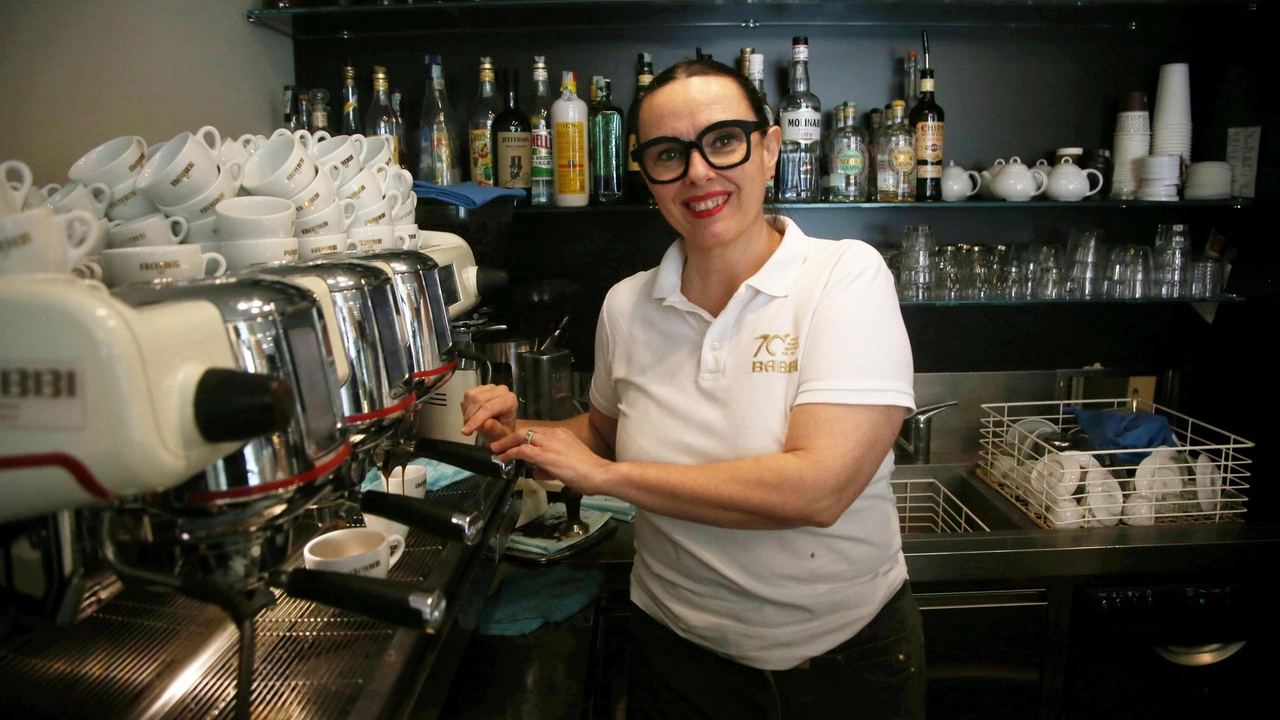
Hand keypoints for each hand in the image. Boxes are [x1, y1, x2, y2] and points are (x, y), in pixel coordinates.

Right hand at [460, 384, 517, 443]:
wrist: (500, 427)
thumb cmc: (502, 432)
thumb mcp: (501, 436)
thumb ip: (495, 430)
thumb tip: (486, 424)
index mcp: (510, 400)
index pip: (489, 408)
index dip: (476, 419)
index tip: (465, 432)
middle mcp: (501, 390)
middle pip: (478, 399)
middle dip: (470, 416)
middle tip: (467, 430)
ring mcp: (490, 387)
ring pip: (471, 396)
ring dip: (466, 412)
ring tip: (469, 424)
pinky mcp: (481, 388)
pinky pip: (468, 395)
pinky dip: (465, 408)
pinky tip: (470, 417)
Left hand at [491, 426, 612, 494]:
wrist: (599, 473)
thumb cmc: (588, 471)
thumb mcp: (568, 462)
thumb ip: (552, 464)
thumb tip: (538, 470)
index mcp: (561, 434)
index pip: (537, 432)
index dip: (522, 437)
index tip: (514, 443)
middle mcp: (554, 434)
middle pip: (527, 431)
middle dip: (510, 437)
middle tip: (499, 444)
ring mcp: (549, 443)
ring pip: (522, 437)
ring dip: (507, 443)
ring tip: (497, 450)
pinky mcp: (545, 455)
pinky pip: (523, 450)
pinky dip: (511, 453)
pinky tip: (504, 457)